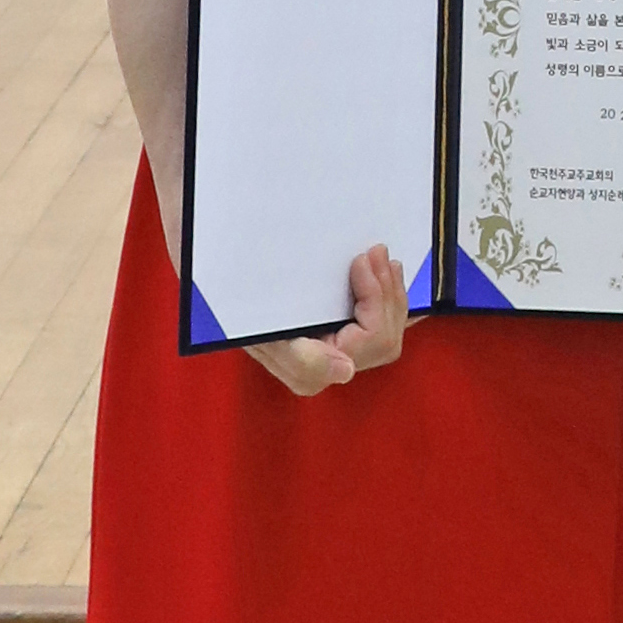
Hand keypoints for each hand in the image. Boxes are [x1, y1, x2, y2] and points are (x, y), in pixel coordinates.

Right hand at [245, 243, 407, 395]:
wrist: (218, 301)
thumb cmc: (232, 311)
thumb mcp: (258, 329)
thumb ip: (305, 359)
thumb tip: (347, 370)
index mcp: (310, 370)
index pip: (371, 339)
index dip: (374, 298)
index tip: (361, 261)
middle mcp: (327, 369)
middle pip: (385, 339)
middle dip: (386, 292)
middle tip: (377, 252)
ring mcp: (335, 356)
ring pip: (386, 333)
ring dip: (390, 294)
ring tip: (384, 261)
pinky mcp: (338, 340)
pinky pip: (377, 331)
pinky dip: (391, 308)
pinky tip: (404, 292)